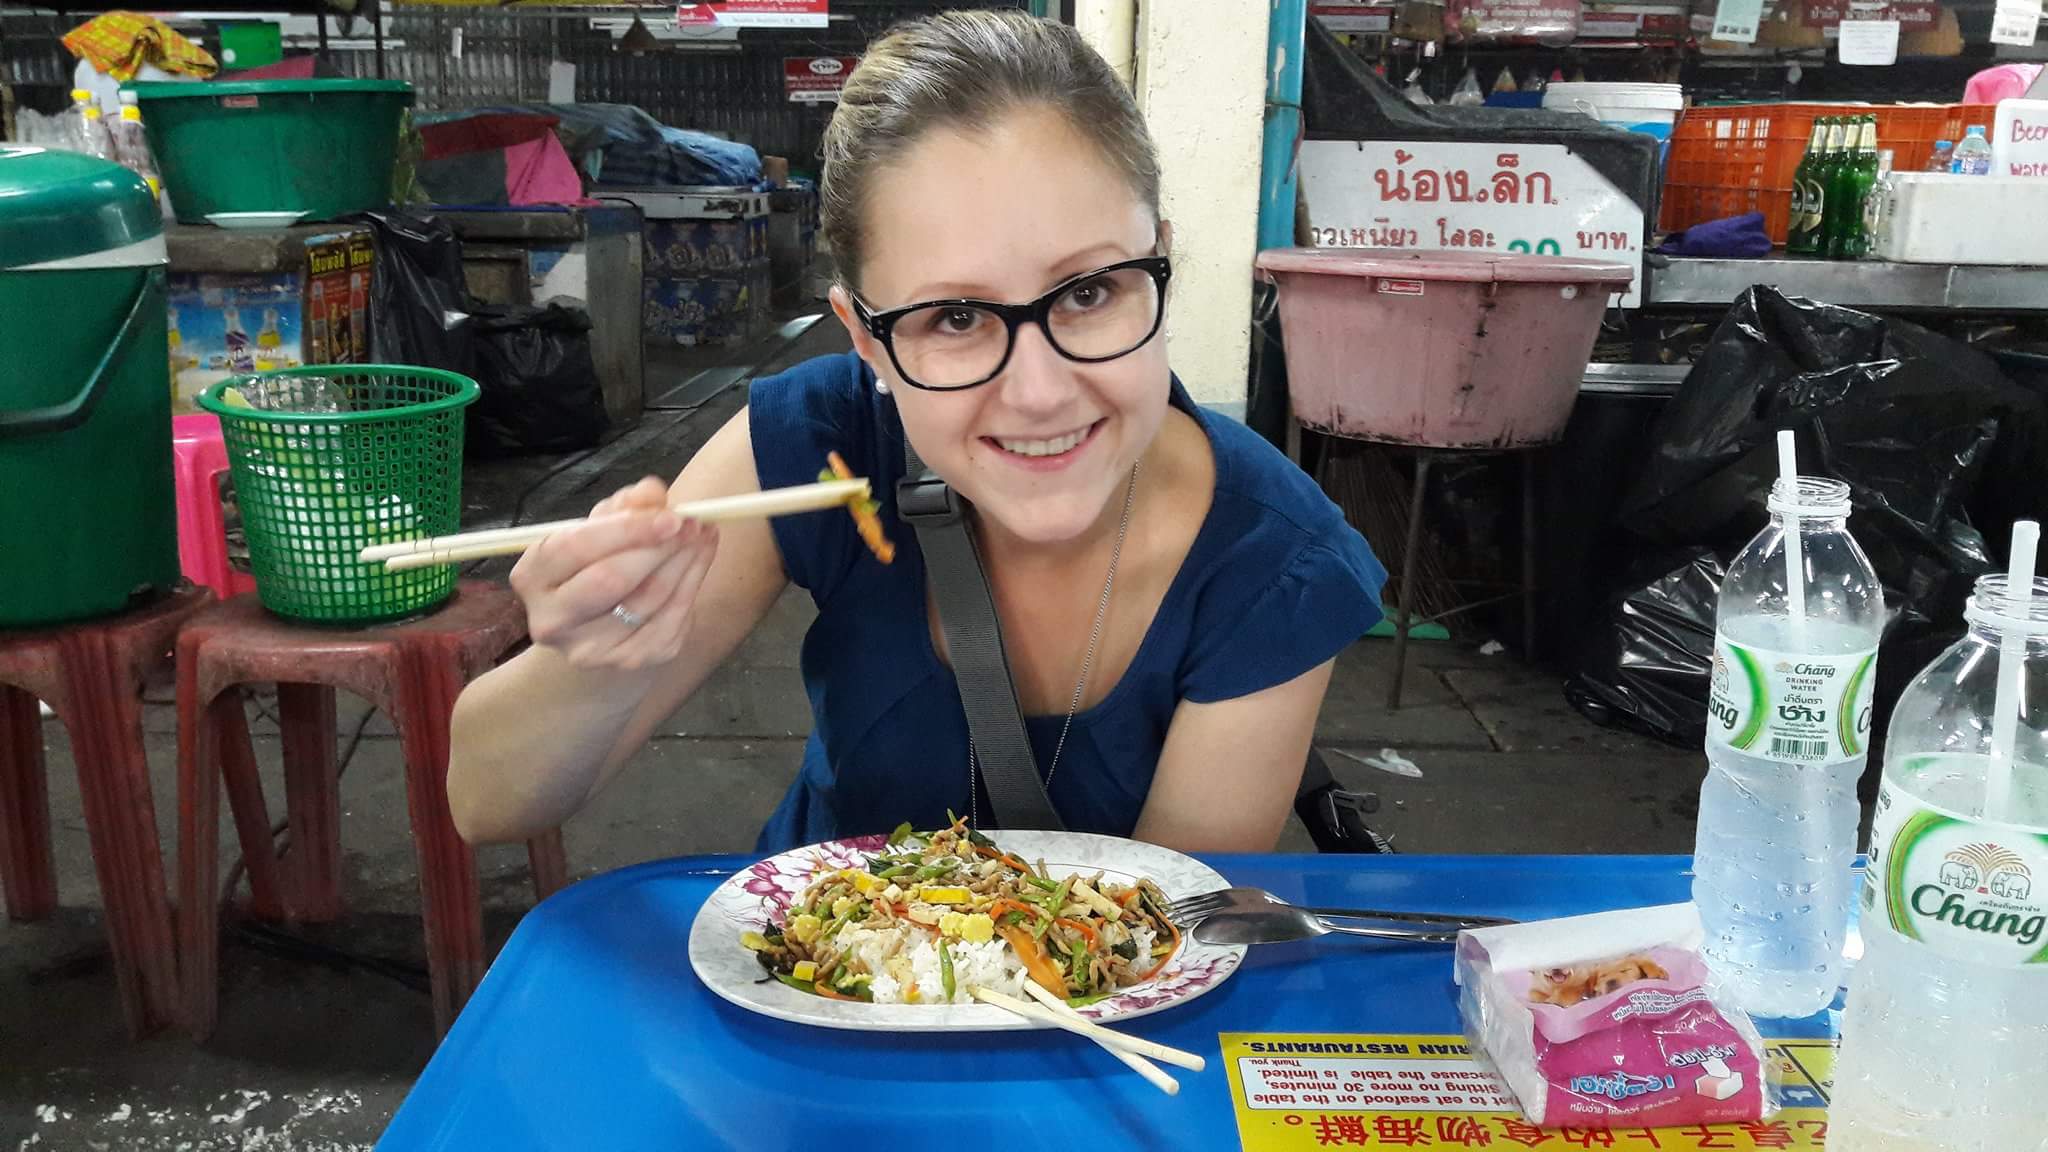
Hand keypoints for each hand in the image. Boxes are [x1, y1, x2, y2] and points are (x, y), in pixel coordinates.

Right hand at [508, 477, 719, 669]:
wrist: (600, 625)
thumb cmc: (596, 563)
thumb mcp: (601, 526)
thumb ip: (625, 506)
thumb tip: (652, 493)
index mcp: (532, 576)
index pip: (576, 547)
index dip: (627, 530)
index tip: (670, 515)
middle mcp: (552, 620)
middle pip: (611, 580)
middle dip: (658, 548)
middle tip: (692, 523)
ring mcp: (590, 648)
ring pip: (648, 599)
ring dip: (684, 561)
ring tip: (702, 533)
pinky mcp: (629, 660)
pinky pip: (671, 619)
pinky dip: (692, 584)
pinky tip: (700, 559)